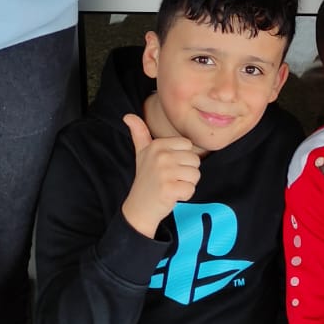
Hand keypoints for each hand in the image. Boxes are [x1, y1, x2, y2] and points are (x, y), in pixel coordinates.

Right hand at [120, 113, 200, 235]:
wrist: (139, 208)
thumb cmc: (146, 179)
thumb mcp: (141, 153)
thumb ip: (139, 133)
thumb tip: (128, 116)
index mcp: (157, 145)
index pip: (188, 146)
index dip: (183, 158)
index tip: (169, 166)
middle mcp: (160, 156)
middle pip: (195, 160)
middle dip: (186, 172)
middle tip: (170, 179)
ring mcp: (164, 173)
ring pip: (195, 175)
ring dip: (186, 184)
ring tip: (171, 186)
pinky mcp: (169, 189)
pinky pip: (191, 189)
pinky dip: (185, 195)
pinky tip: (172, 195)